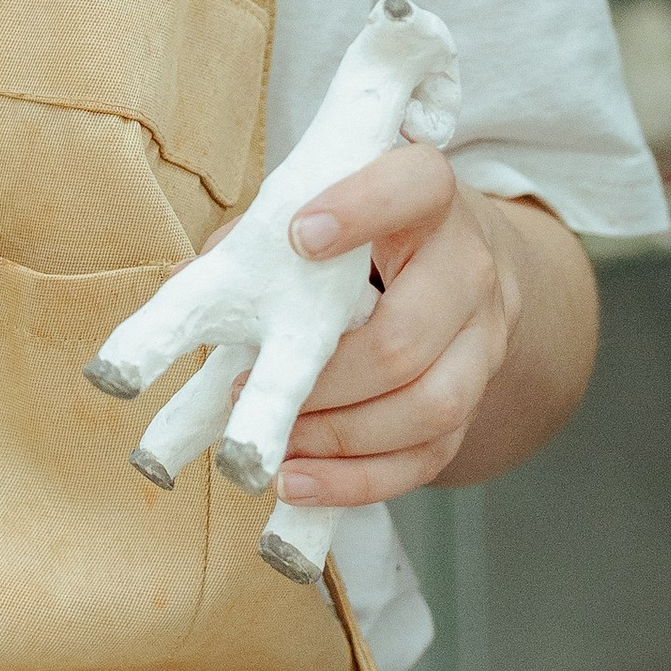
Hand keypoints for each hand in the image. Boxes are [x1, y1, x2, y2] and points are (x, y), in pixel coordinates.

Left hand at [272, 148, 523, 506]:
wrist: (459, 265)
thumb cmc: (366, 236)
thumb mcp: (321, 212)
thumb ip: (260, 239)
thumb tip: (187, 281)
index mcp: (430, 202)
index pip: (417, 186)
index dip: (363, 207)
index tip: (299, 234)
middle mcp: (470, 269)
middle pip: (409, 336)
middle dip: (322, 377)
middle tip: (243, 388)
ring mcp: (482, 341)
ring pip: (430, 406)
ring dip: (338, 437)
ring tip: (273, 447)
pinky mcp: (478, 399)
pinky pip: (430, 456)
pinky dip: (359, 480)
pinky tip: (300, 484)